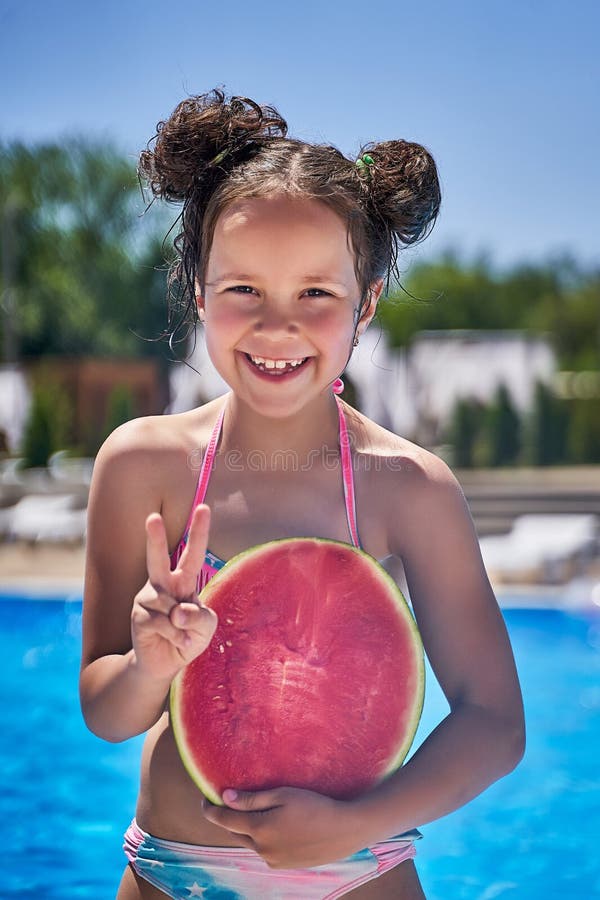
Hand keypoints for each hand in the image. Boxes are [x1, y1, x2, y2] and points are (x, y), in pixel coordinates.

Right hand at [131, 504, 217, 682]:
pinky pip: (163, 623)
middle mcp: (163, 583)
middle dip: (154, 537)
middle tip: (152, 517)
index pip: (193, 552)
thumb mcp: (207, 628)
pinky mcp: (139, 616)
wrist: (164, 663)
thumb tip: (176, 611)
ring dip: (184, 627)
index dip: (199, 530)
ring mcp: (148, 598)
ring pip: (171, 607)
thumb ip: (200, 617)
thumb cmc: (189, 637)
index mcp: (183, 580)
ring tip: (182, 636)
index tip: (203, 508)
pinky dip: (176, 637)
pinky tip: (173, 642)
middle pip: (158, 558)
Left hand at [202, 786, 364, 868]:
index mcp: (260, 829)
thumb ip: (252, 798)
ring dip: (246, 829)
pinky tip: (275, 826)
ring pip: (250, 843)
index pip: (225, 820)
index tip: (204, 800)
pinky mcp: (284, 866)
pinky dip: (261, 838)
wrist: (344, 830)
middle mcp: (262, 849)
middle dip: (228, 819)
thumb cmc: (314, 805)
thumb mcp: (283, 794)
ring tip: (254, 812)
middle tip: (228, 802)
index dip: (211, 810)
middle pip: (234, 833)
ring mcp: (273, 860)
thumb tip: (225, 797)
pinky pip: (264, 850)